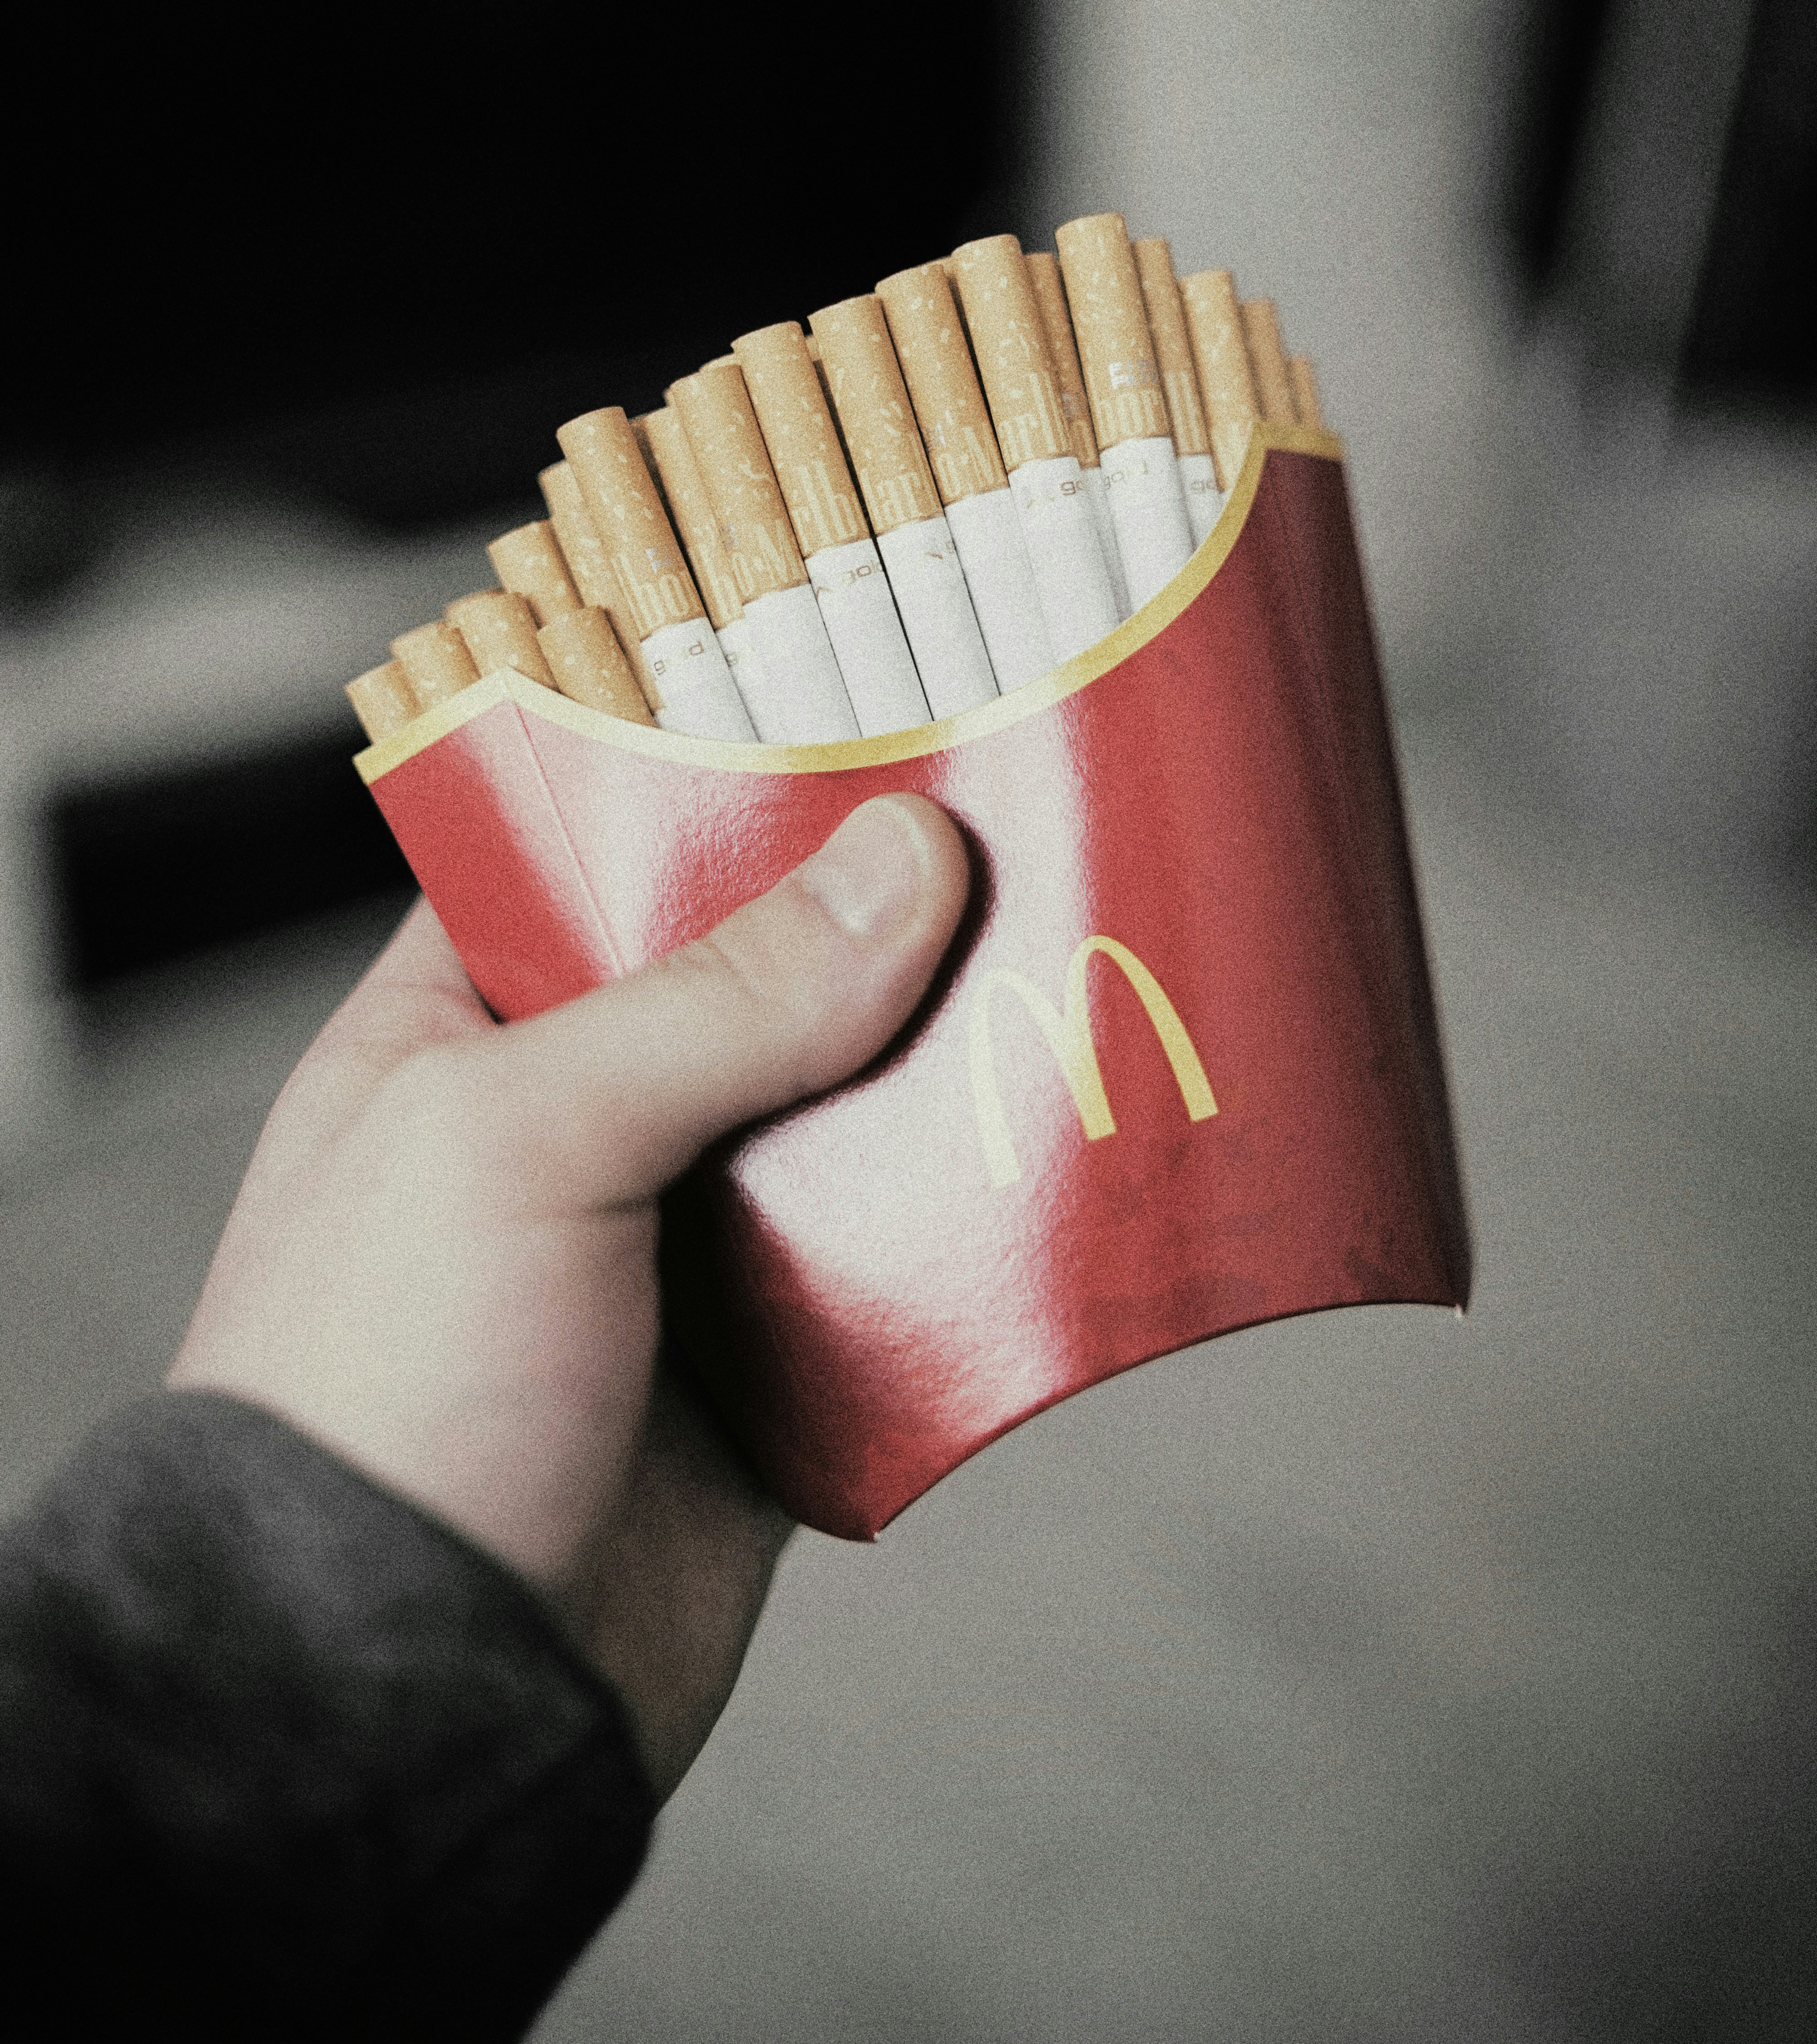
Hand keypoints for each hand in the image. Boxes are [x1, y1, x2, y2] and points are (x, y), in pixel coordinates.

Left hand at [170, 793, 969, 1798]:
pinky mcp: (768, 1366)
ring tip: (1077, 987)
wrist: (418, 1698)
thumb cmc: (390, 1391)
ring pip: (844, 1123)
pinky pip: (893, 1269)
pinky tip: (1054, 1166)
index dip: (729, 795)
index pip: (602, 860)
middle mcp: (578, 1126)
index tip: (875, 736)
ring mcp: (679, 1247)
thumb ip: (717, 1001)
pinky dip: (966, 1233)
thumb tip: (905, 860)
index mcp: (466, 1034)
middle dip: (882, 941)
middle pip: (758, 985)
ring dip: (945, 1084)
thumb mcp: (522, 1140)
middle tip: (1028, 853)